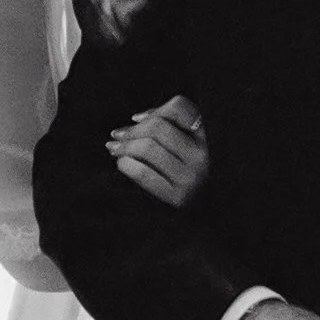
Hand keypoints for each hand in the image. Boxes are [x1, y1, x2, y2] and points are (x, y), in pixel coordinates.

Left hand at [106, 94, 208, 208]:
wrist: (202, 212)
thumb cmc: (186, 173)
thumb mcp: (186, 145)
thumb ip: (168, 126)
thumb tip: (136, 119)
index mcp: (206, 137)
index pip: (180, 107)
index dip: (154, 111)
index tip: (135, 119)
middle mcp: (202, 155)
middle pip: (158, 127)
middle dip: (132, 130)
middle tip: (116, 136)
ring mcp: (191, 177)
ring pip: (148, 148)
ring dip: (124, 146)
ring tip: (114, 148)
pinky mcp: (178, 197)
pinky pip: (144, 174)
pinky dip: (127, 165)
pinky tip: (121, 163)